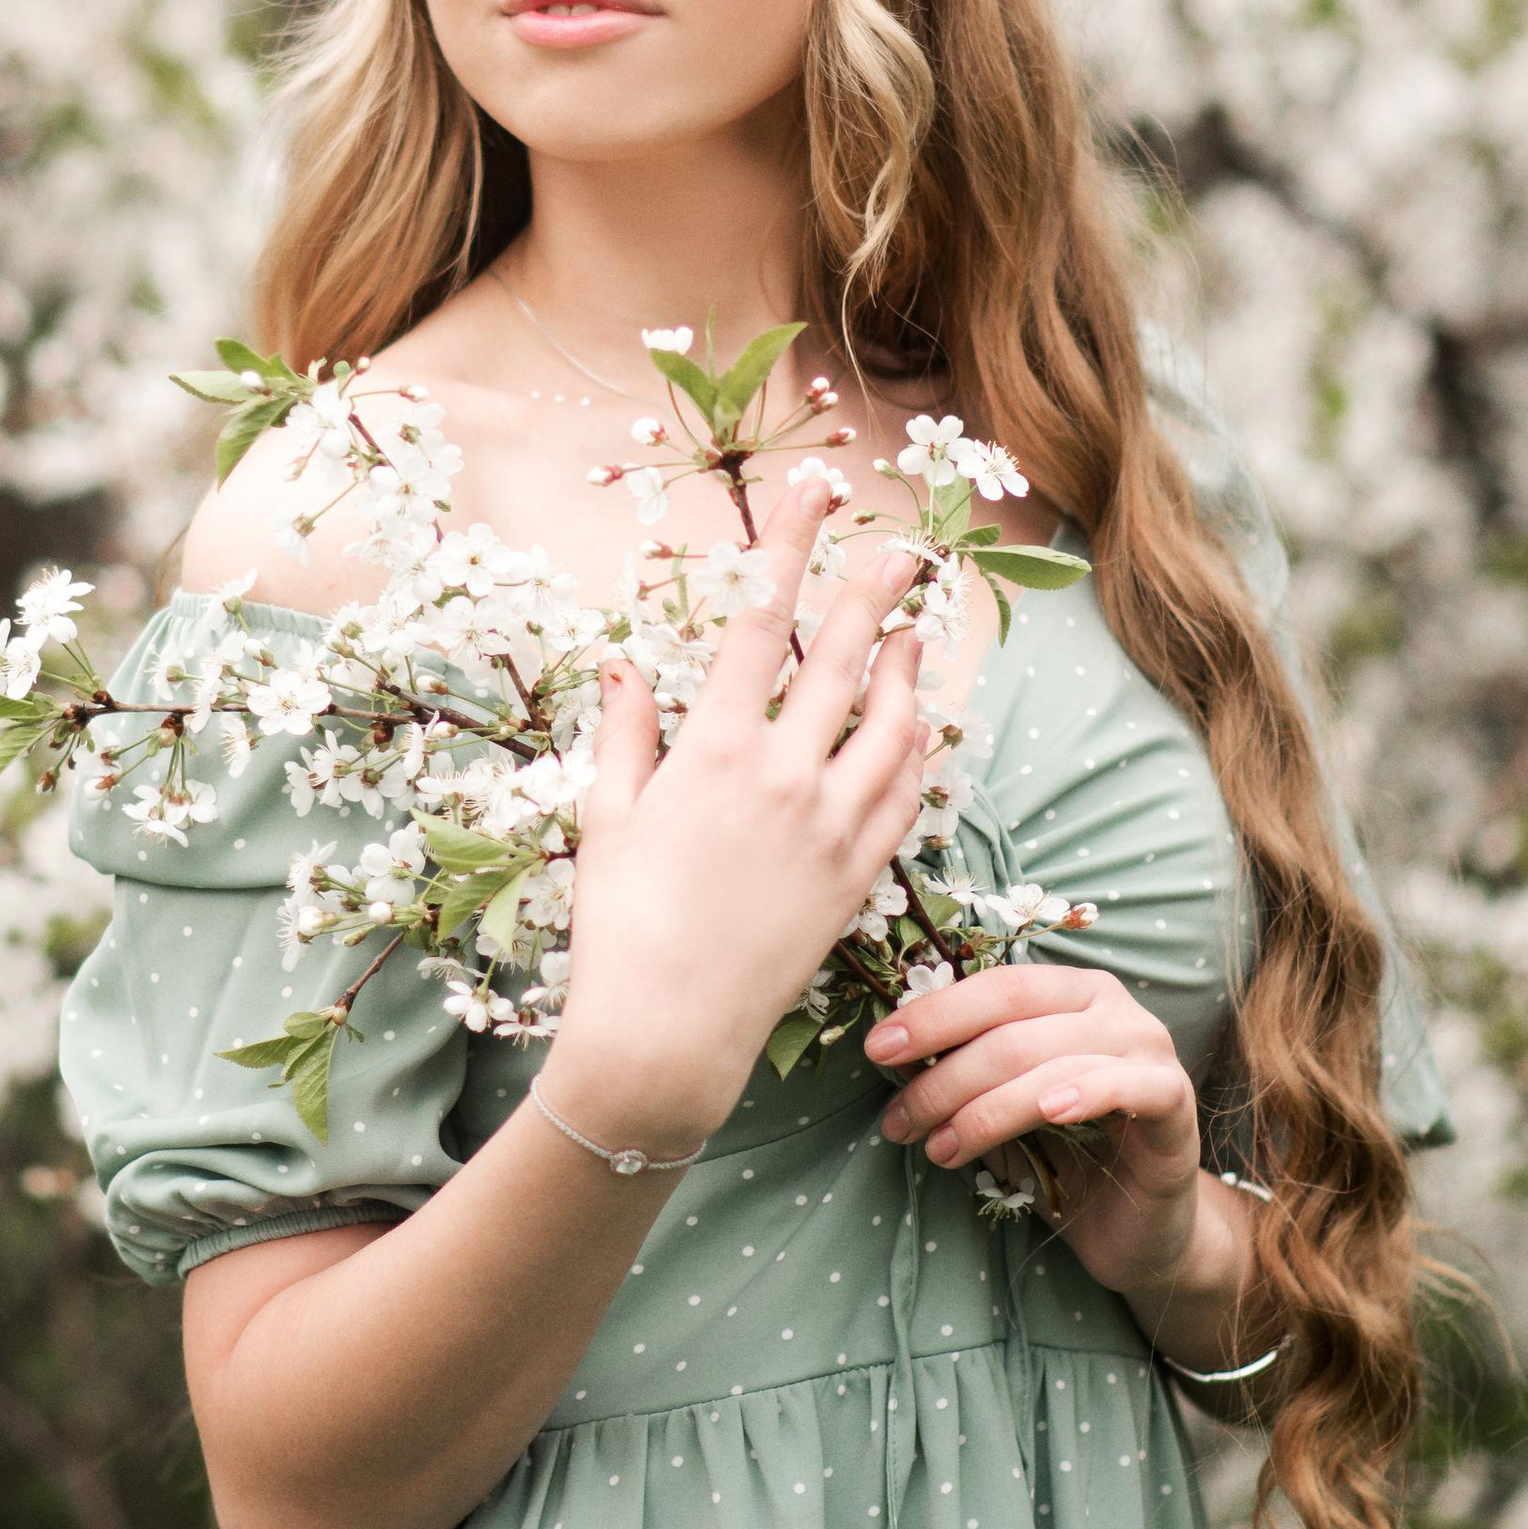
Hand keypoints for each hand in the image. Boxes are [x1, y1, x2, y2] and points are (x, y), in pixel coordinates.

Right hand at [540, 475, 929, 1156]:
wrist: (667, 1035)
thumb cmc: (619, 926)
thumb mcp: (607, 816)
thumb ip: (625, 732)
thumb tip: (624, 663)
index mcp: (713, 750)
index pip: (759, 622)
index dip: (788, 547)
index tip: (812, 493)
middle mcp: (784, 778)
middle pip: (844, 660)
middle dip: (874, 592)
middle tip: (903, 545)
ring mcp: (830, 829)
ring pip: (894, 727)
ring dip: (911, 672)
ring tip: (918, 633)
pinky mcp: (857, 877)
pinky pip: (902, 798)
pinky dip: (917, 755)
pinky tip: (919, 731)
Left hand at [865, 963, 1203, 1302]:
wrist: (1135, 1230)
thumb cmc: (1064, 1159)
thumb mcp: (1002, 1110)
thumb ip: (963, 1075)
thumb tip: (890, 1053)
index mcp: (1069, 992)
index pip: (994, 988)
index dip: (933, 1014)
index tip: (877, 1048)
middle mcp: (1113, 1008)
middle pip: (1013, 1029)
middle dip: (944, 1075)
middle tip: (900, 1120)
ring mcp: (1150, 1049)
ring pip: (1052, 1061)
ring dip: (985, 1108)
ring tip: (941, 1148)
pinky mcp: (1175, 1100)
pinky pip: (1127, 1086)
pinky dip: (1083, 1093)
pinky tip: (1049, 1113)